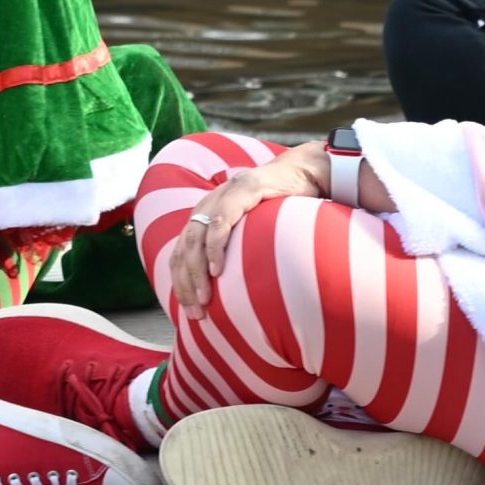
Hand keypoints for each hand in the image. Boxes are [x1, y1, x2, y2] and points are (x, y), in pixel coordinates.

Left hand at [157, 144, 331, 312]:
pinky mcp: (243, 190)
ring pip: (196, 237)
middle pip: (184, 248)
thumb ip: (237, 250)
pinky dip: (215, 245)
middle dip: (186, 284)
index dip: (181, 282)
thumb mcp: (252, 232)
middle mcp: (208, 204)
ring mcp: (223, 195)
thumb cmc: (281, 207)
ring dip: (197, 271)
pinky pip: (222, 220)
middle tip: (197, 312)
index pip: (181, 252)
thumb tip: (232, 290)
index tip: (190, 310)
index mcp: (205, 214)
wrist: (304, 172)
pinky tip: (217, 268)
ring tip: (204, 297)